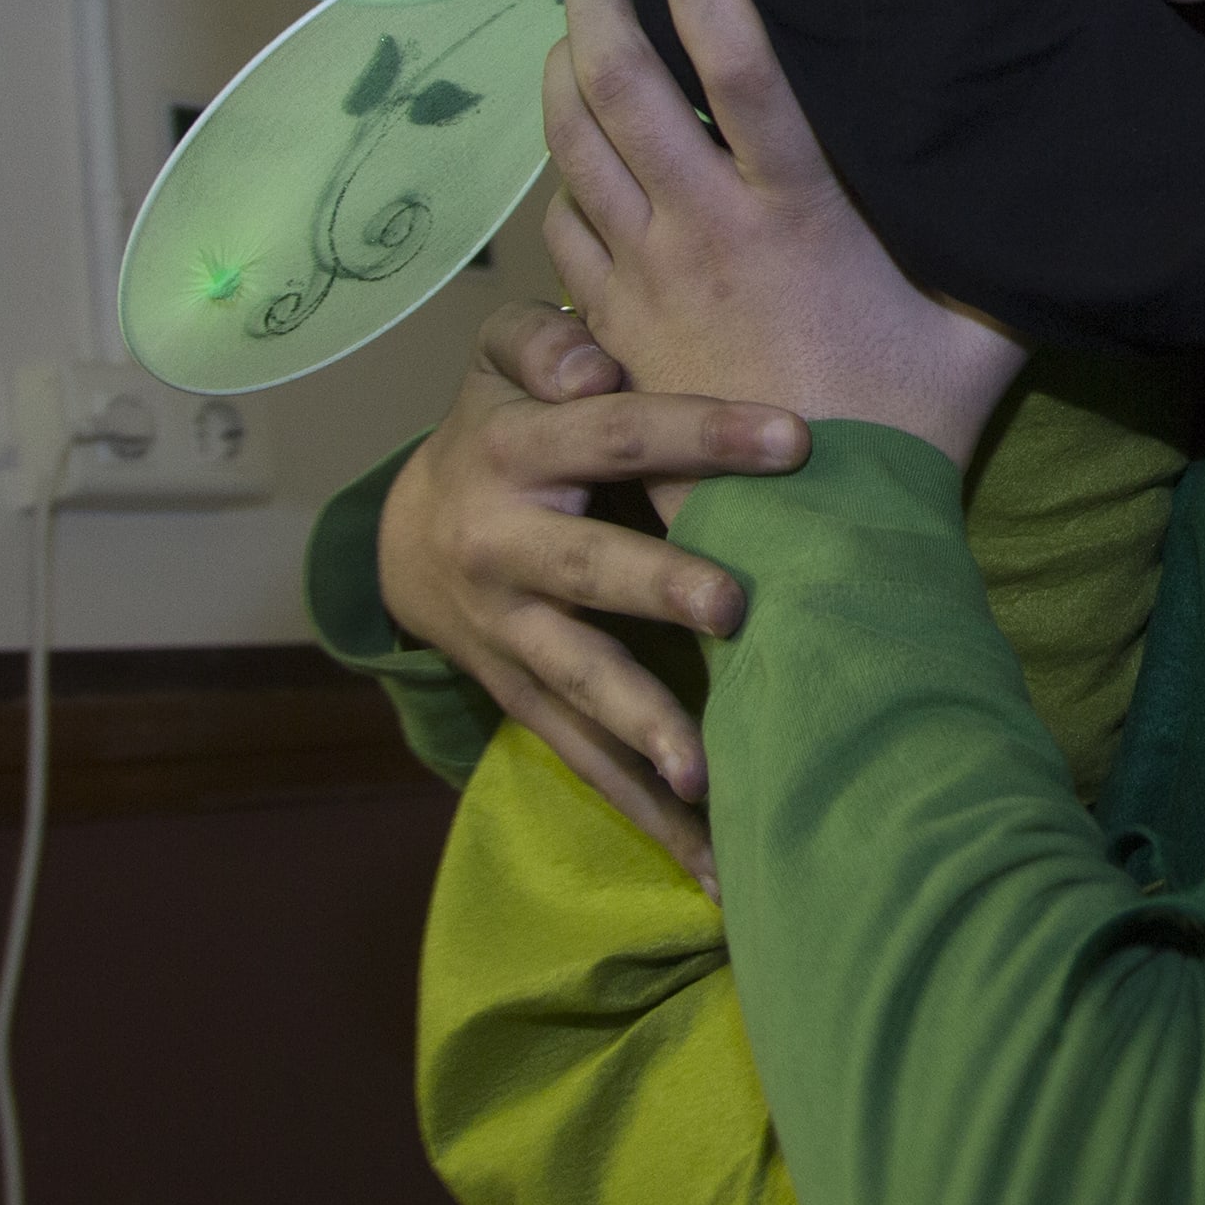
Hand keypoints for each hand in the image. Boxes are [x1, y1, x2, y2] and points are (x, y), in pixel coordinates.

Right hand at [379, 297, 808, 885]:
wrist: (406, 534)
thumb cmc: (498, 422)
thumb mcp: (498, 359)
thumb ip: (542, 340)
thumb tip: (595, 364)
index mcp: (512, 448)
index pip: (617, 433)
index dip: (702, 434)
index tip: (798, 439)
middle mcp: (502, 545)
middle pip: (588, 569)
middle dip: (661, 588)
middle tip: (737, 608)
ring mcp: (507, 635)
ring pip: (576, 684)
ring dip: (643, 730)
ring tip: (709, 775)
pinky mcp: (519, 700)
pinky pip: (582, 759)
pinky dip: (645, 812)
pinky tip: (716, 864)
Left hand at [542, 0, 1027, 471]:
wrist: (815, 541)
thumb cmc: (907, 428)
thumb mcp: (982, 326)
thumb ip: (1001, 251)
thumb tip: (1055, 190)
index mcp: (797, 212)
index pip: (739, 64)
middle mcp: (706, 230)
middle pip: (620, 86)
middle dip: (599, 2)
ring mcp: (645, 279)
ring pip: (574, 146)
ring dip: (563, 72)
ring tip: (573, 25)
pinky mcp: (611, 329)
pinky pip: (563, 228)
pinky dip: (560, 171)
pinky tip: (570, 146)